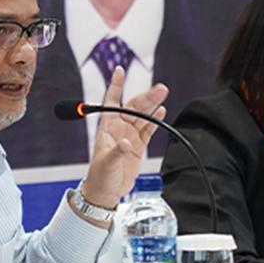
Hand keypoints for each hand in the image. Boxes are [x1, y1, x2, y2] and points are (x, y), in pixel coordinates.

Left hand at [80, 66, 168, 208]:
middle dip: (146, 97)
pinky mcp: (138, 146)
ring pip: (143, 116)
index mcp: (107, 127)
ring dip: (153, 105)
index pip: (111, 101)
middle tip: (160, 89)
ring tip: (163, 93)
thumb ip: (117, 152)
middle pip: (134, 107)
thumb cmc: (99, 176)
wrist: (105, 192)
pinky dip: (155, 120)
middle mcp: (119, 128)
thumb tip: (126, 143)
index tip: (119, 70)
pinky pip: (148, 130)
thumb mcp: (106, 163)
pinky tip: (162, 111)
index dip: (115, 85)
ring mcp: (130, 135)